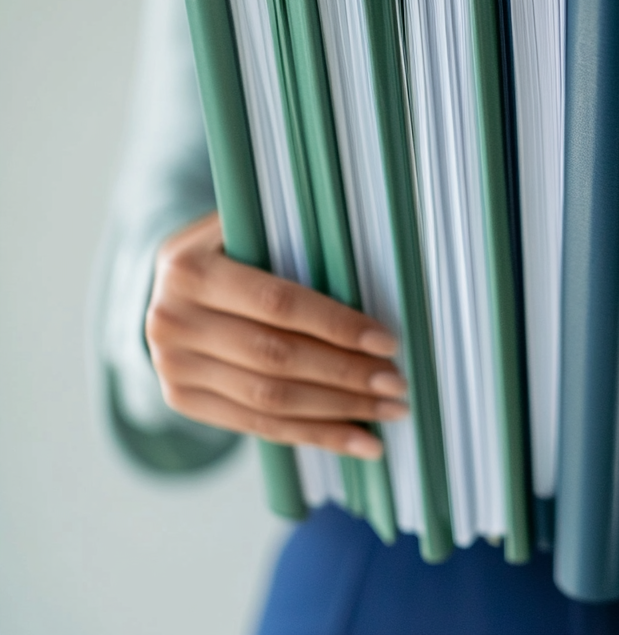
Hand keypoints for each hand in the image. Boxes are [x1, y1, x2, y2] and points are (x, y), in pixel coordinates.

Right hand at [145, 213, 407, 458]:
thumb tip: (371, 276)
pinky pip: (259, 425)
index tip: (387, 341)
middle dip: (346, 374)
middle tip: (397, 383)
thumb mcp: (249, 230)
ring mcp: (173, 367)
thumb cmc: (232, 250)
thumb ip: (293, 246)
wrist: (168, 286)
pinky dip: (315, 434)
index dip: (335, 325)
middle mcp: (172, 320)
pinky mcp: (183, 400)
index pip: (277, 303)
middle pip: (276, 358)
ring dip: (339, 411)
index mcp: (189, 269)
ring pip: (270, 400)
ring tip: (389, 411)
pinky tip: (359, 440)